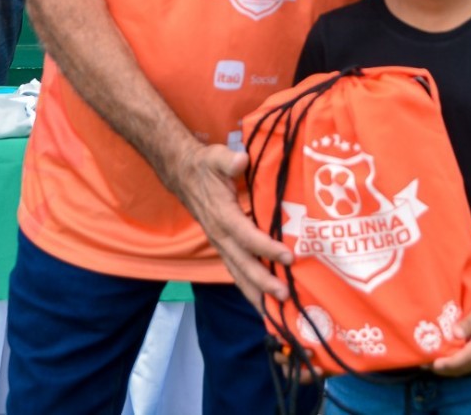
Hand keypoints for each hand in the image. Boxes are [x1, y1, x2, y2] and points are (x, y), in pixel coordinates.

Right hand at [173, 143, 291, 308]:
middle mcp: (221, 235)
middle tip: (285, 295)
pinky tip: (264, 302)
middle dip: (263, 282)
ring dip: (256, 293)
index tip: (288, 256)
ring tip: (276, 313)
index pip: (246, 236)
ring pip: (238, 273)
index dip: (266, 247)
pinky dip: (250, 289)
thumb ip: (228, 161)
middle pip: (242, 264)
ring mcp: (221, 244)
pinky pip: (236, 271)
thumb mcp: (216, 157)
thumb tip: (241, 159)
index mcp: (222, 215)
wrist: (182, 174)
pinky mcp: (223, 247)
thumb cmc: (205, 166)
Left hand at [429, 297, 470, 375]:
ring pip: (463, 370)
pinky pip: (467, 366)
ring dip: (446, 369)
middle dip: (442, 369)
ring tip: (427, 362)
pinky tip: (442, 359)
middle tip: (422, 364)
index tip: (432, 363)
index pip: (464, 359)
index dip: (447, 364)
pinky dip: (454, 365)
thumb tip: (454, 334)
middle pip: (461, 368)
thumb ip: (469, 322)